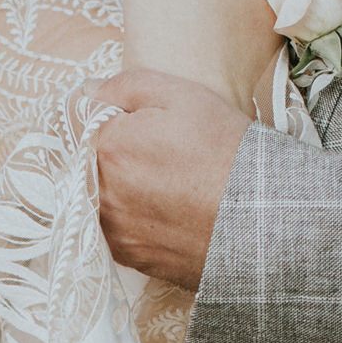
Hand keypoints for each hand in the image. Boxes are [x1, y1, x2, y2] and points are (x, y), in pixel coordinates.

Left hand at [92, 69, 251, 289]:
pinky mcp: (128, 256)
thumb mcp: (182, 96)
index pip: (83, 123)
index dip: (113, 120)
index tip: (141, 126)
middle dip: (116, 155)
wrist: (258, 220)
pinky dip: (133, 219)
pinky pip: (117, 229)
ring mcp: (111, 229)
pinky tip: (165, 212)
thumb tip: (89, 91)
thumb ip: (125, 86)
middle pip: (90, 162)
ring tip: (166, 186)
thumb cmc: (224, 150)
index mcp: (106, 146)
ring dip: (121, 189)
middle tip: (161, 157)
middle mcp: (99, 191)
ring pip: (101, 197)